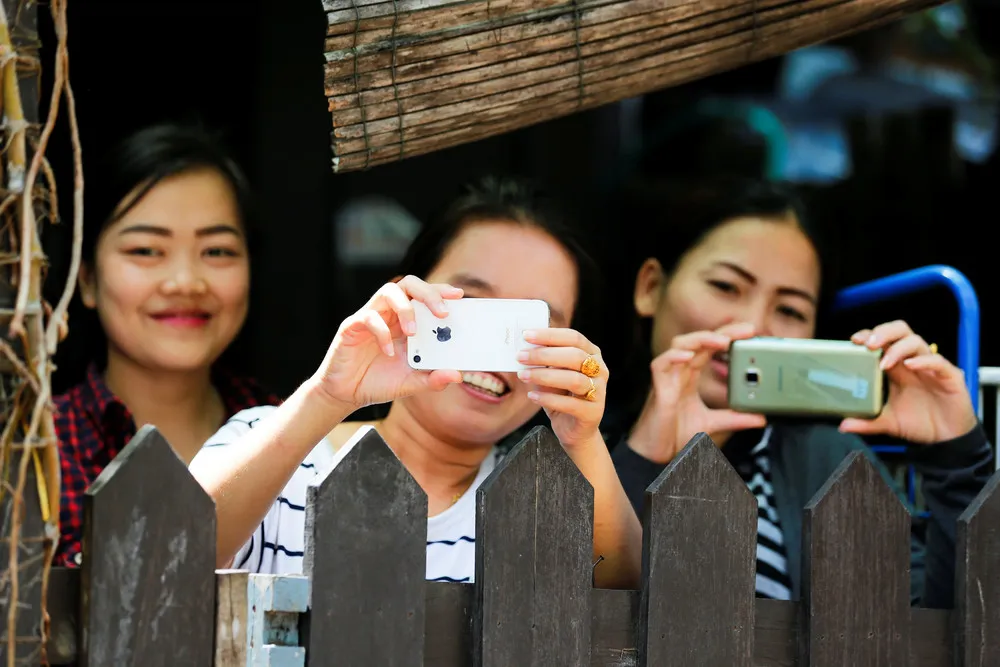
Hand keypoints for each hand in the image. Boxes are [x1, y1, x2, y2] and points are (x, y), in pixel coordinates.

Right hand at [312, 276, 463, 409]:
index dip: (440, 291)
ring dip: (405, 309)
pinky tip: (388, 352)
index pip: (424, 295)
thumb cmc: (379, 382)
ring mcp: (370, 317)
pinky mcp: (352, 327)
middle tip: (442, 314)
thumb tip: (457, 375)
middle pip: (408, 284)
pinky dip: (381, 332)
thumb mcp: (411, 383)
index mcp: (406, 321)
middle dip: (428, 294)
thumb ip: (432, 379)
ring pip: (388, 292)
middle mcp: (390, 314)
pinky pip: (368, 317)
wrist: (346, 395)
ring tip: (413, 332)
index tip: (459, 295)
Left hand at [515, 328, 608, 448]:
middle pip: (575, 356)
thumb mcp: (553, 374)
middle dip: (544, 355)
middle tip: (521, 356)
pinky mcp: (593, 412)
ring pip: (573, 379)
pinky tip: (532, 396)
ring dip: (544, 376)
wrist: (573, 429)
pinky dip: (548, 399)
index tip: (526, 335)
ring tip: (523, 375)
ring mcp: (599, 391)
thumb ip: (545, 361)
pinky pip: (570, 404)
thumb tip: (524, 348)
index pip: (573, 337)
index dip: (550, 335)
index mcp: (592, 354)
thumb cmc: (562, 395)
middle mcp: (600, 370)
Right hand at [627, 323, 766, 463]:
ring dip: (701, 339)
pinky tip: (688, 356)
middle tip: (747, 330)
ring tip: (722, 341)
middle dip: (722, 332)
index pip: (709, 348)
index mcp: (690, 377)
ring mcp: (668, 378)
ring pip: (678, 345)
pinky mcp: (658, 389)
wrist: (656, 455)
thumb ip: (735, 418)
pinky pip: (660, 364)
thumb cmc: (674, 435)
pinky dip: (673, 357)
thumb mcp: (712, 424)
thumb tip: (760, 418)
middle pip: (698, 340)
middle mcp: (679, 373)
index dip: (727, 335)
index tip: (750, 331)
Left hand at [839, 320, 976, 443]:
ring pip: (916, 342)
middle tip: (868, 344)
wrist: (947, 440)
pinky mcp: (949, 377)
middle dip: (883, 332)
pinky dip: (924, 360)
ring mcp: (931, 368)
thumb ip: (866, 422)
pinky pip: (938, 362)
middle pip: (900, 332)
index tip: (854, 340)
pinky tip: (910, 365)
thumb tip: (843, 425)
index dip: (869, 335)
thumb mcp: (887, 423)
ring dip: (897, 348)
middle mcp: (912, 363)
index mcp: (897, 369)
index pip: (883, 341)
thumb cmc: (919, 424)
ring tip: (884, 362)